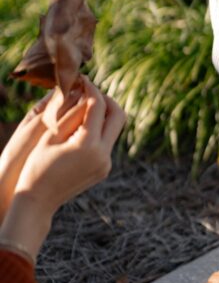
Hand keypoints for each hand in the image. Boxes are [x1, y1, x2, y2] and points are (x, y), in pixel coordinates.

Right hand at [0, 78, 124, 259]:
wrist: (37, 201)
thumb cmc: (36, 166)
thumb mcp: (51, 136)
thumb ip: (71, 114)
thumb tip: (86, 94)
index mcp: (87, 144)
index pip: (98, 107)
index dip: (92, 90)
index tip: (84, 81)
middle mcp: (103, 154)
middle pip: (118, 116)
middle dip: (107, 100)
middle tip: (91, 92)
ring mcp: (106, 163)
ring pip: (114, 129)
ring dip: (104, 116)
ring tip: (85, 108)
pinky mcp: (105, 169)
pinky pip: (107, 143)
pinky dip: (99, 131)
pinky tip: (83, 127)